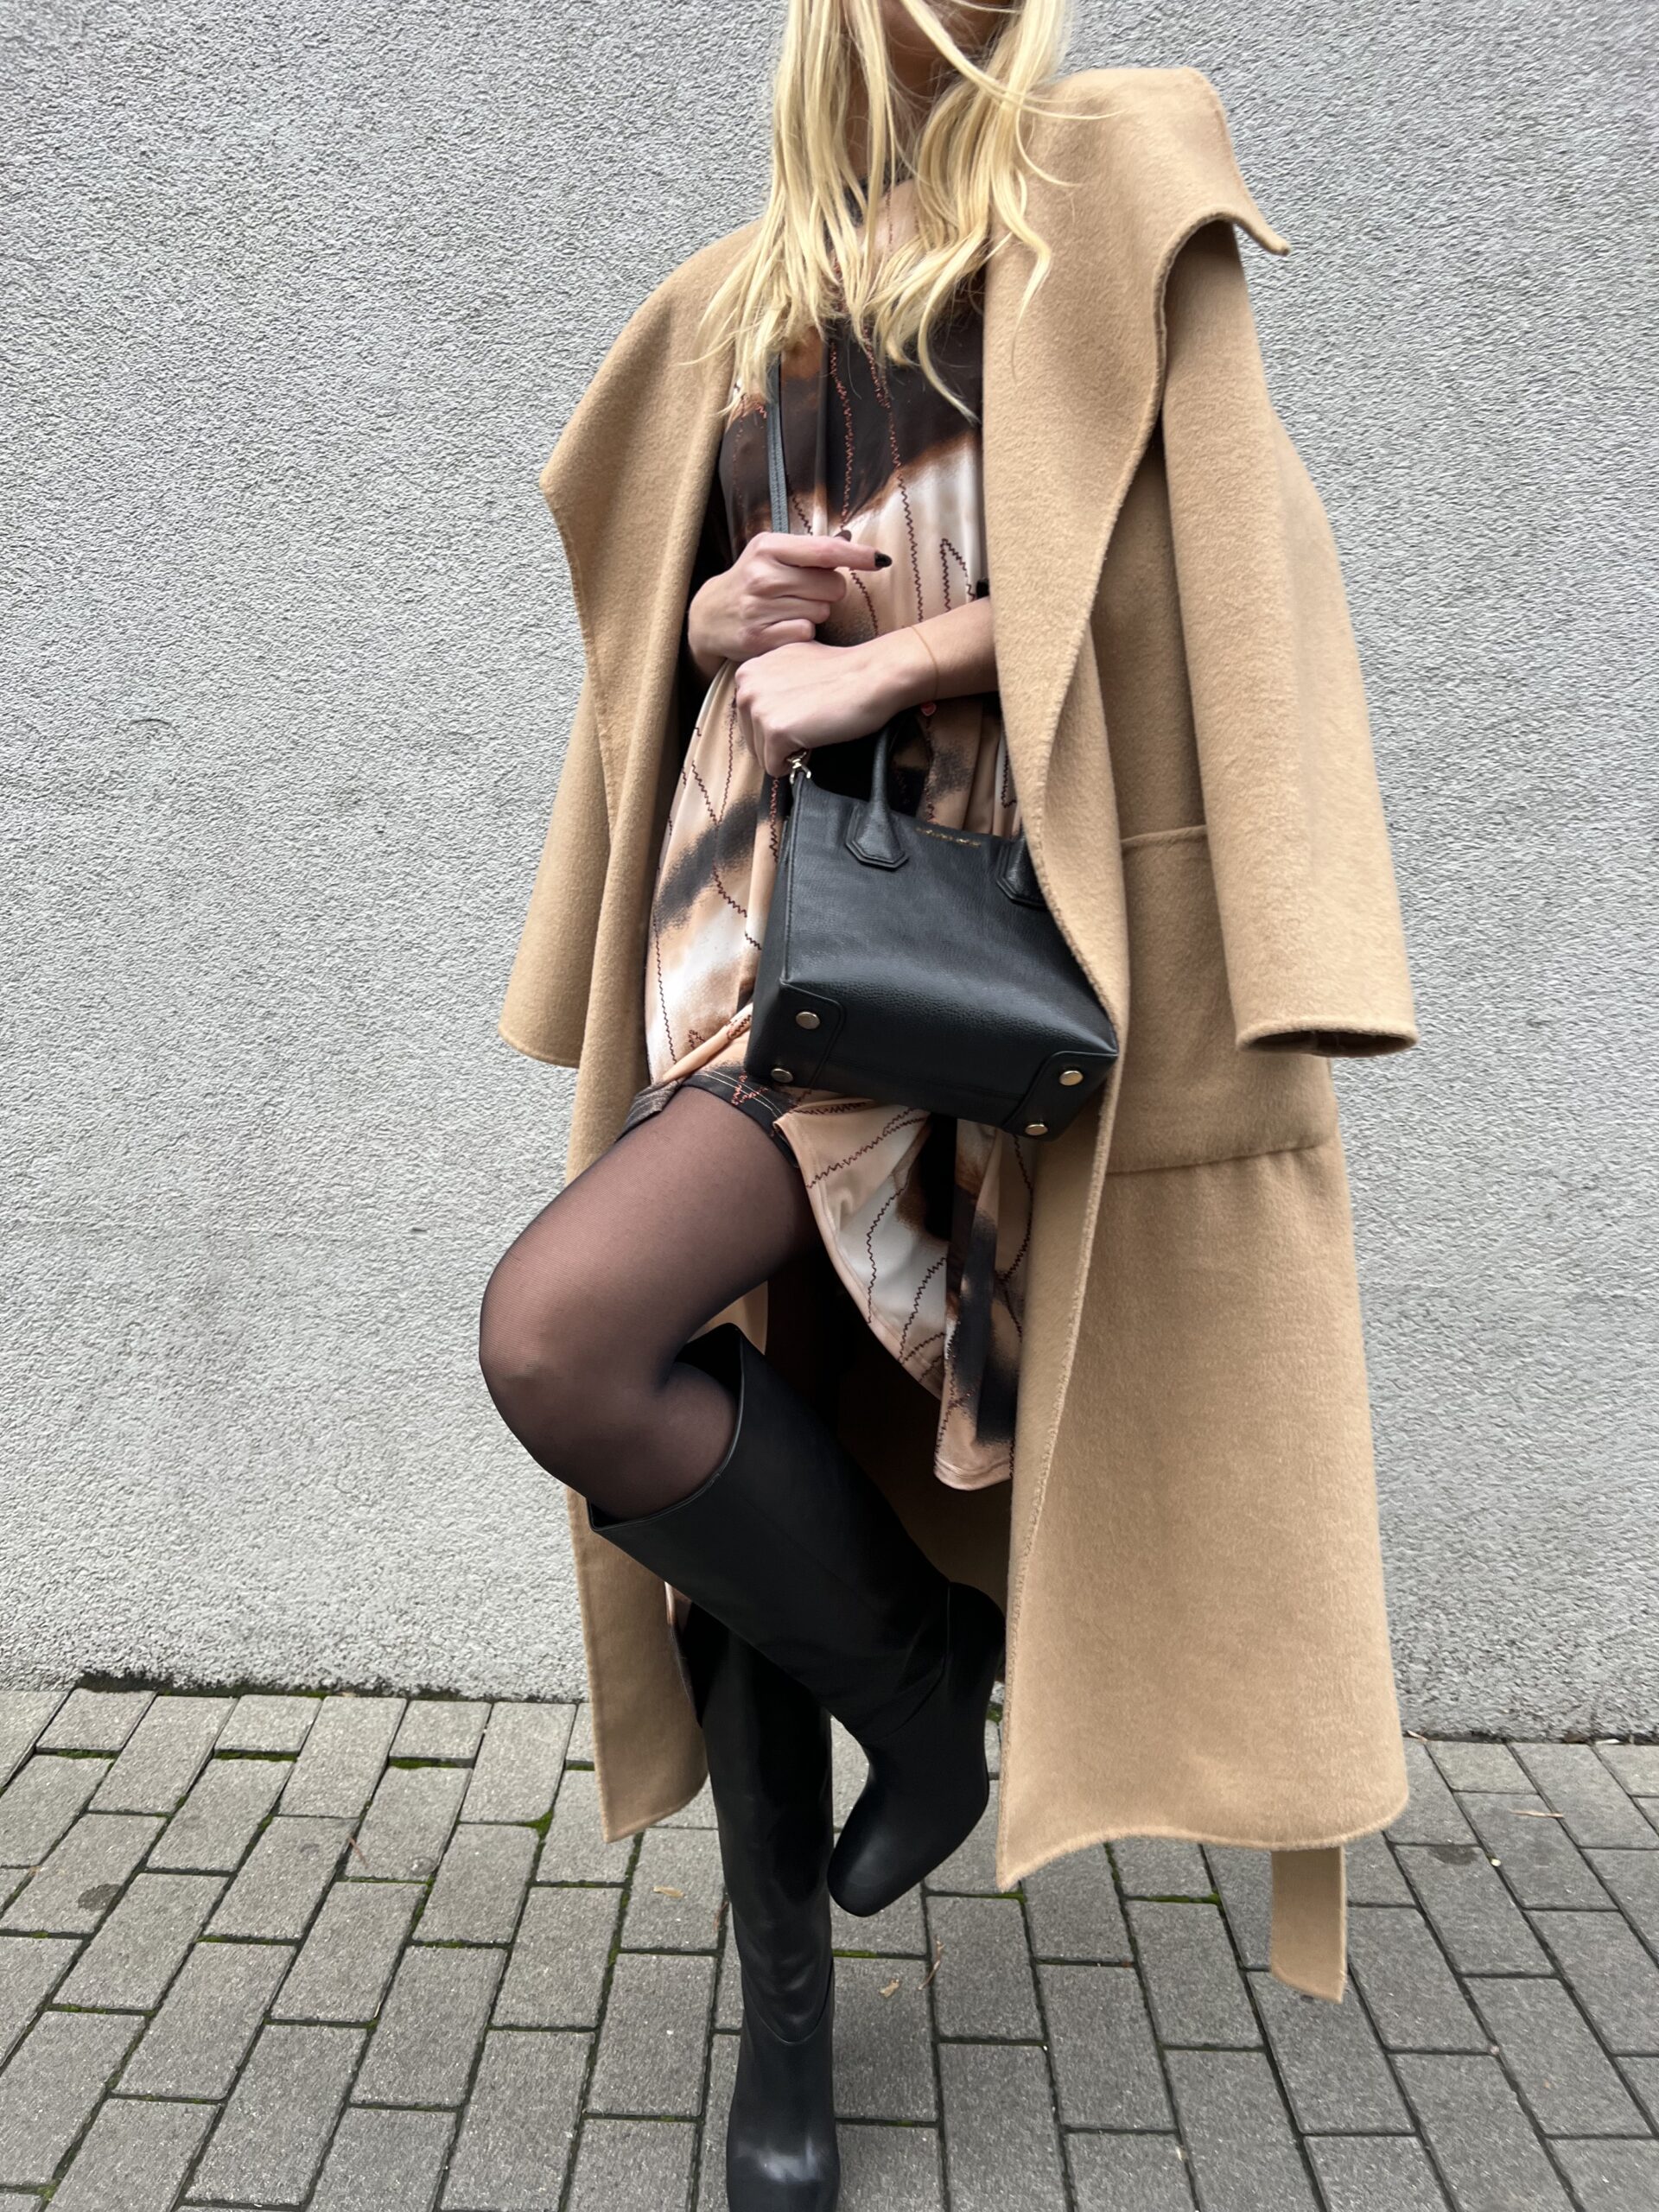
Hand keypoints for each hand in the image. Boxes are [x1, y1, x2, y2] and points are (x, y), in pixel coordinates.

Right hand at [686, 532, 886, 678]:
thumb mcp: (772, 554)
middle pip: (832, 586)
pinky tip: (785, 626)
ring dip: (816, 612)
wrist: (709, 615)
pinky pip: (806, 633)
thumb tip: (856, 547)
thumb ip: (810, 551)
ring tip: (791, 608)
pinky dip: (803, 632)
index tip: (880, 560)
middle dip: (829, 591)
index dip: (857, 556)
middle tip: (808, 592)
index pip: (825, 550)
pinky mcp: (759, 638)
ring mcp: (759, 608)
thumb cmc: (752, 580)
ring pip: (821, 612)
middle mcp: (762, 576)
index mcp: (768, 547)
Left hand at [733, 632, 928, 778]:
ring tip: (815, 728)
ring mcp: (758, 709)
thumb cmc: (843, 671)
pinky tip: (814, 742)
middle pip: (751, 738)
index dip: (777, 723)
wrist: (872, 675)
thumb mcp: (794, 662)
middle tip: (811, 723)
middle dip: (778, 741)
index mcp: (748, 670)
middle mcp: (746, 686)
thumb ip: (772, 681)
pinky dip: (795, 764)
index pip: (748, 717)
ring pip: (762, 755)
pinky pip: (774, 767)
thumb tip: (770, 705)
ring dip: (788, 752)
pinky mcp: (774, 731)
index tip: (802, 713)